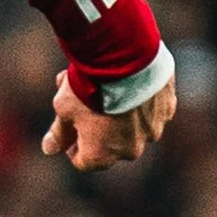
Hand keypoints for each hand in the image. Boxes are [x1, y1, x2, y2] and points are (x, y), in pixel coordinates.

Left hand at [42, 71, 175, 170]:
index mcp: (102, 156)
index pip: (83, 161)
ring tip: (104, 85)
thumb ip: (59, 133)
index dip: (72, 145)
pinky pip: (151, 110)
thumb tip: (49, 149)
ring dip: (119, 113)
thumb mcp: (64, 108)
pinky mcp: (167, 108)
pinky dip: (140, 100)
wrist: (124, 56)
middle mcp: (131, 150)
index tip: (68, 126)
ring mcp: (152, 130)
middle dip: (95, 127)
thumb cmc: (89, 86)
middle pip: (109, 144)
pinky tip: (128, 81)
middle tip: (83, 100)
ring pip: (132, 126)